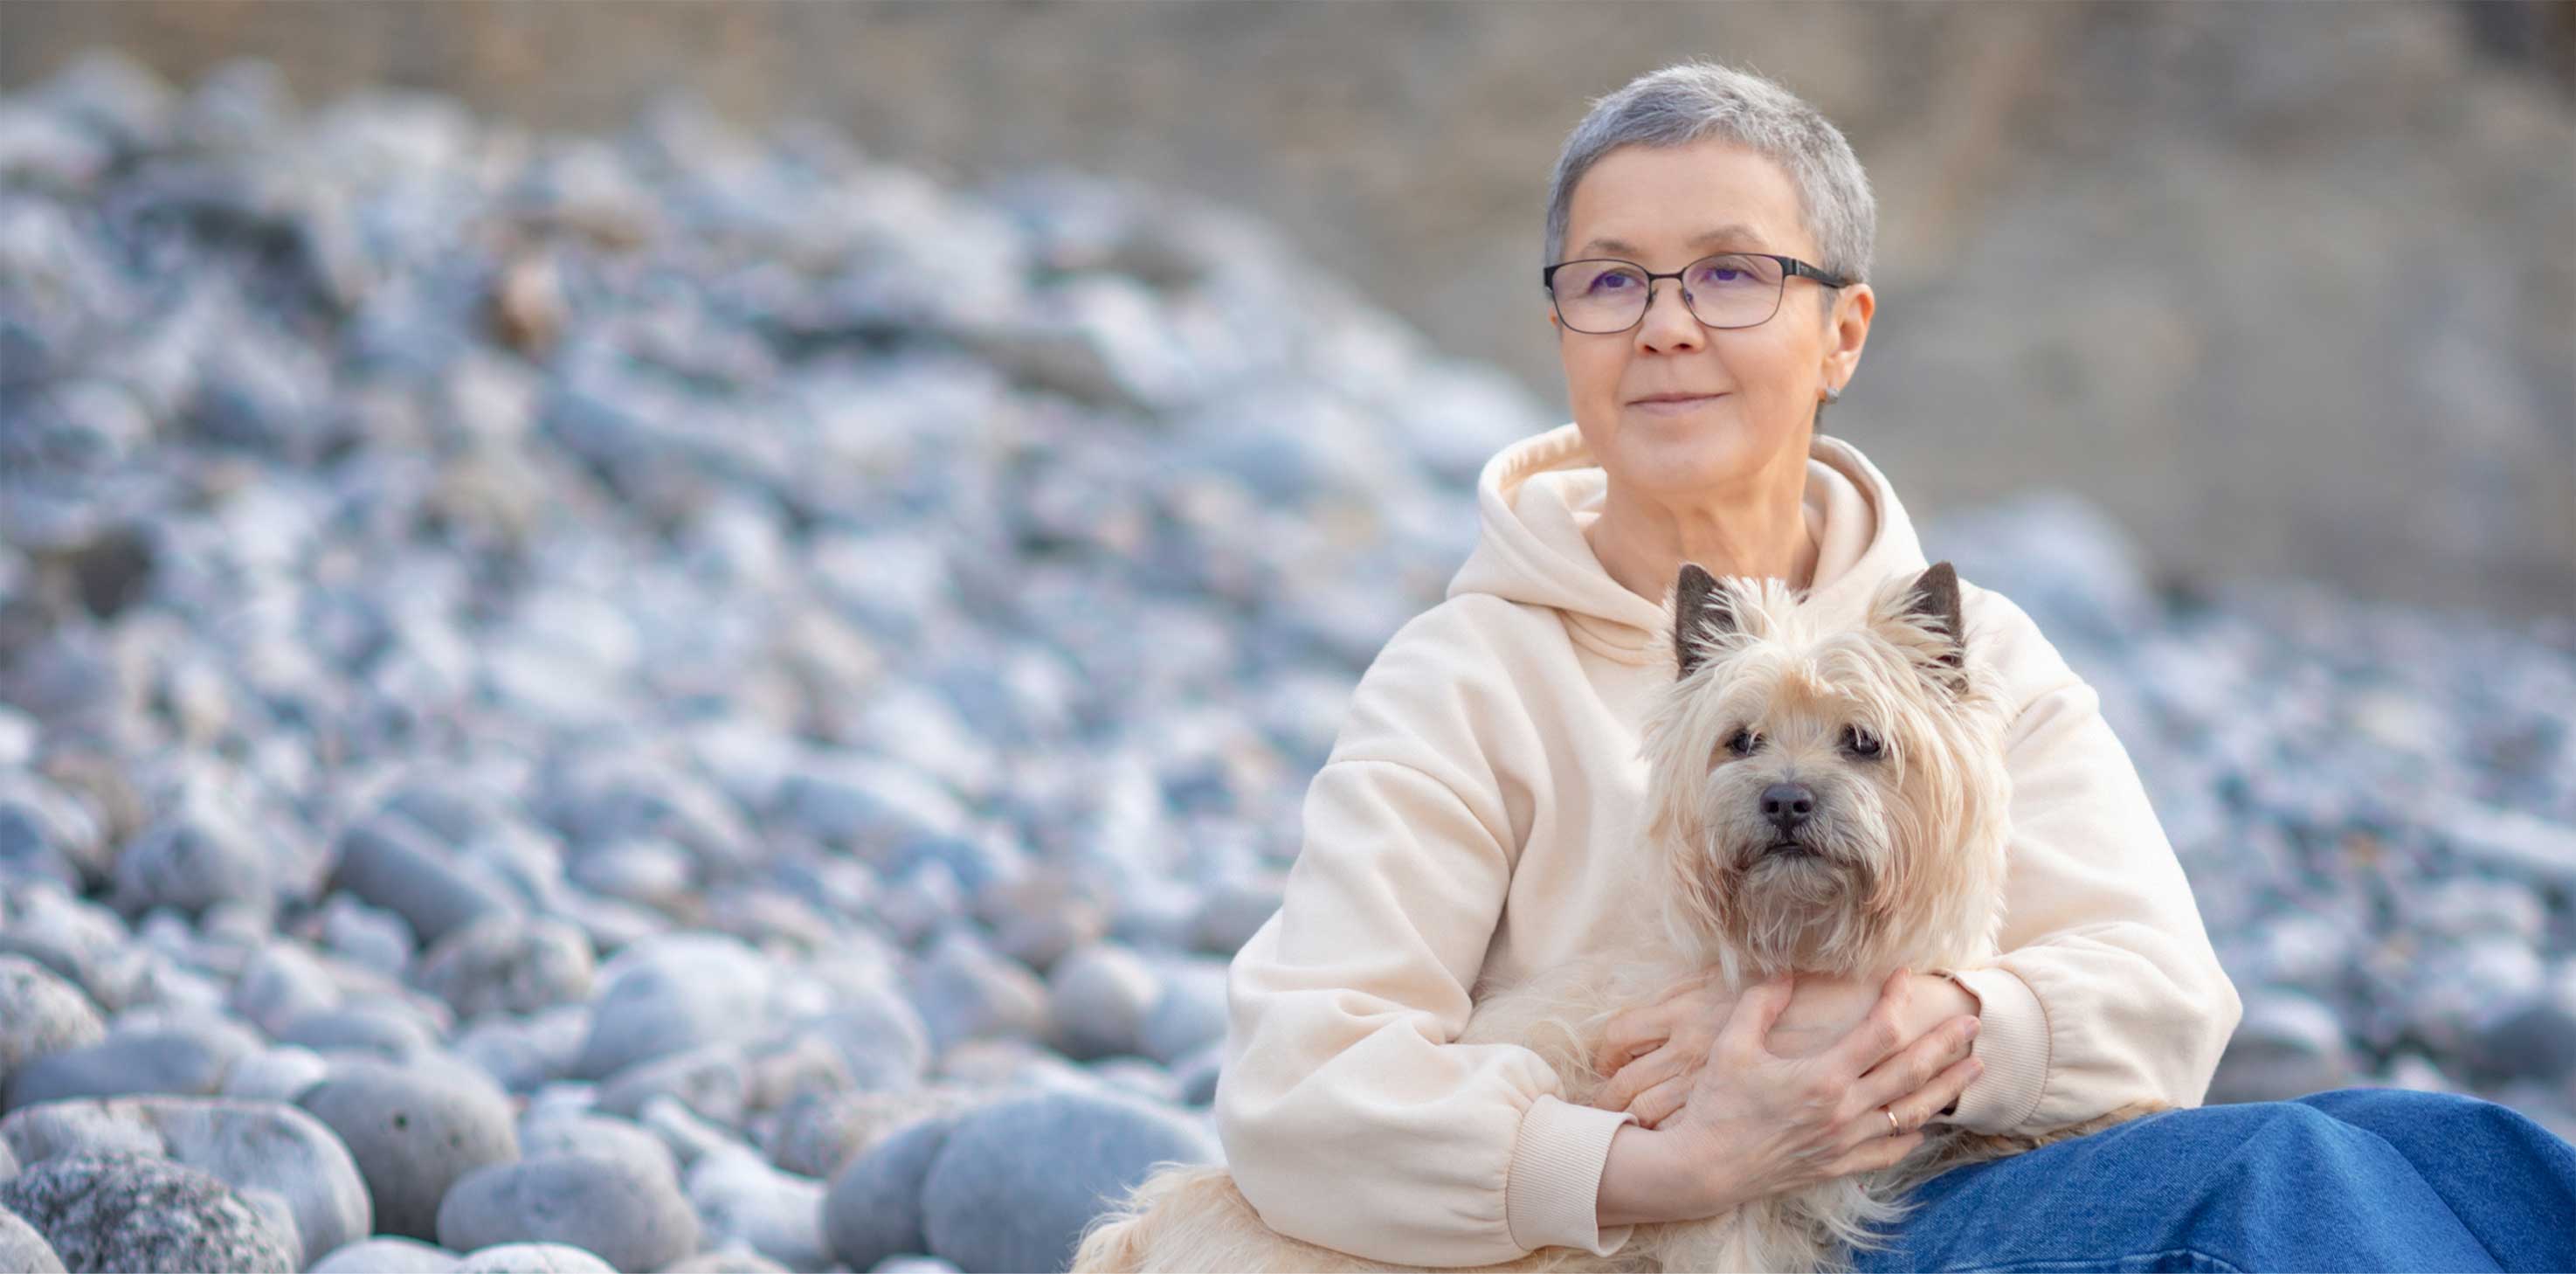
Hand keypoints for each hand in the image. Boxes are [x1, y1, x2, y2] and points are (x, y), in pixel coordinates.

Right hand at [1627, 969, 1984, 1213]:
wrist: (1706, 1168)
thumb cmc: (1717, 1104)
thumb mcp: (1732, 1046)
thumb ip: (1760, 1003)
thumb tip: (1782, 968)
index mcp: (1823, 1078)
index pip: (1879, 1032)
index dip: (1898, 1000)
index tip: (1906, 976)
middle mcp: (1843, 1111)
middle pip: (1911, 1073)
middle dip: (1947, 1046)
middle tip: (1975, 1024)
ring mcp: (1845, 1142)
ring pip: (1911, 1113)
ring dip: (1946, 1089)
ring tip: (1974, 1070)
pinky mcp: (1837, 1165)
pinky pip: (1887, 1152)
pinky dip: (1911, 1137)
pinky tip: (1925, 1126)